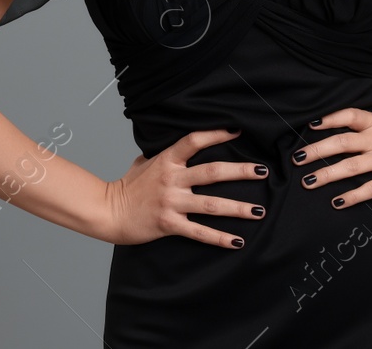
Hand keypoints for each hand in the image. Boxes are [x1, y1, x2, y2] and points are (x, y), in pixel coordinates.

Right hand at [100, 128, 267, 248]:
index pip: (193, 141)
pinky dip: (220, 238)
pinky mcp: (169, 224)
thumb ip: (162, 155)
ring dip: (238, 207)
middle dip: (240, 171)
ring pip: (211, 204)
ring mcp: (171, 202)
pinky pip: (200, 232)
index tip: (237, 131)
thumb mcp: (142, 162)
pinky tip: (238, 241)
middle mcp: (171, 179)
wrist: (109, 212)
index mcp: (166, 161)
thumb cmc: (126, 187)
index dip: (216, 134)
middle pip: (212, 172)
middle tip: (262, 170)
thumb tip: (177, 147)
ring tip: (259, 210)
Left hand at [293, 109, 371, 207]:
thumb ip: (368, 118)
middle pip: (342, 142)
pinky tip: (337, 202)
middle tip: (296, 158)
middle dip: (317, 150)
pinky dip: (353, 196)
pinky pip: (370, 189)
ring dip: (327, 175)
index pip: (349, 115)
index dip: (329, 119)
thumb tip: (344, 116)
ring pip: (351, 167)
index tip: (311, 125)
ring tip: (308, 182)